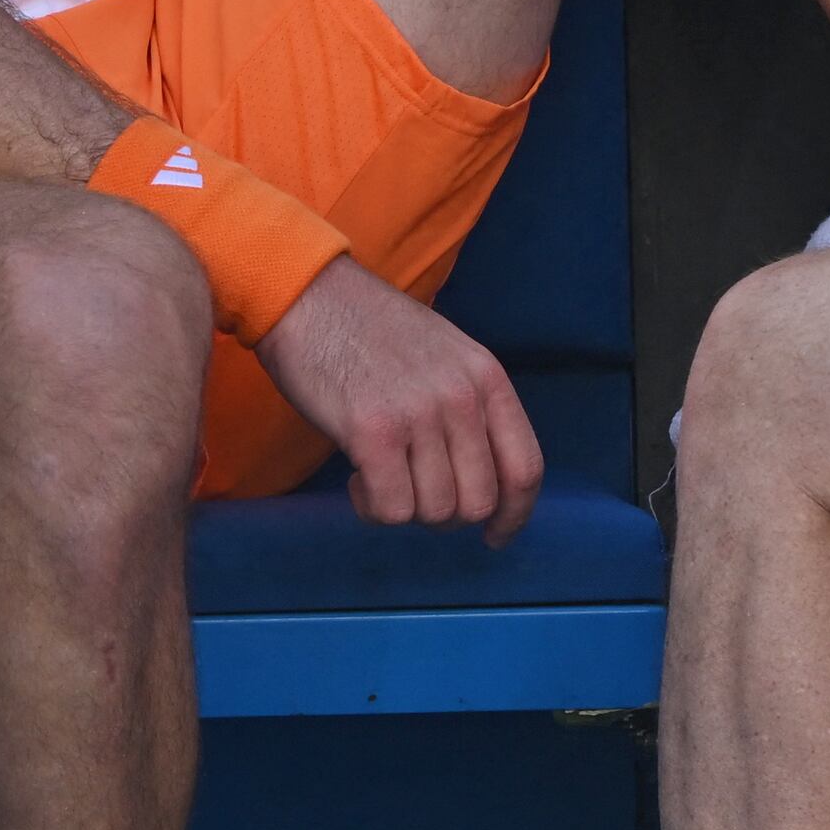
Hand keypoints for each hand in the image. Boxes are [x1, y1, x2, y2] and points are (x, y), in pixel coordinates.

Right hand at [255, 262, 540, 543]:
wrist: (305, 294)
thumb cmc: (366, 329)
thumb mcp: (444, 354)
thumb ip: (469, 405)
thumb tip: (479, 475)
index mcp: (486, 377)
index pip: (524, 467)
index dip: (514, 514)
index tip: (495, 535)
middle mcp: (462, 397)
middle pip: (478, 501)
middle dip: (444, 515)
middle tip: (411, 494)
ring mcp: (420, 414)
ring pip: (436, 511)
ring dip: (405, 509)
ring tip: (378, 476)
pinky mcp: (373, 432)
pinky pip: (393, 509)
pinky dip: (373, 508)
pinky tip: (357, 479)